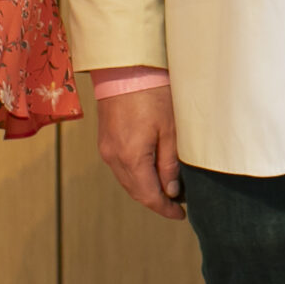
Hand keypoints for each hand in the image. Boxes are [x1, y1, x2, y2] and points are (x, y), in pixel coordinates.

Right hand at [97, 81, 184, 220]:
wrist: (125, 68)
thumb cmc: (152, 94)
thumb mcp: (170, 130)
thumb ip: (169, 163)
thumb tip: (171, 190)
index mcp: (131, 158)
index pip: (148, 195)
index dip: (165, 209)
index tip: (179, 214)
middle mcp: (114, 158)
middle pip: (135, 191)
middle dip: (156, 201)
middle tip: (176, 205)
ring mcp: (106, 149)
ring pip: (127, 180)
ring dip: (145, 188)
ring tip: (166, 189)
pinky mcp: (105, 140)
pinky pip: (120, 167)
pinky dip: (135, 175)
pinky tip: (149, 171)